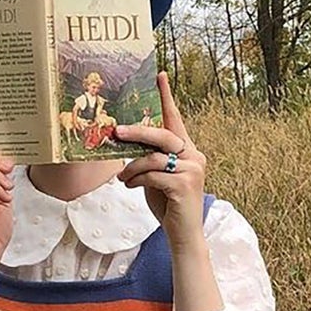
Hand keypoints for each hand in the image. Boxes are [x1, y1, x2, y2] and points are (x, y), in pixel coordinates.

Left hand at [112, 72, 205, 242]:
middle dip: (137, 133)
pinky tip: (131, 187)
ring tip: (123, 178)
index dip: (166, 97)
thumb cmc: (169, 205)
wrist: (183, 235)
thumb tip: (125, 144)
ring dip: (132, 167)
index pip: (175, 119)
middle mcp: (194, 156)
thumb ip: (148, 159)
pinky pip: (153, 175)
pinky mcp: (185, 185)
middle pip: (162, 135)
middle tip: (116, 132)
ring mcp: (192, 170)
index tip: (158, 75)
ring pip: (154, 157)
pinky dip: (137, 180)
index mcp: (188, 150)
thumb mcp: (156, 177)